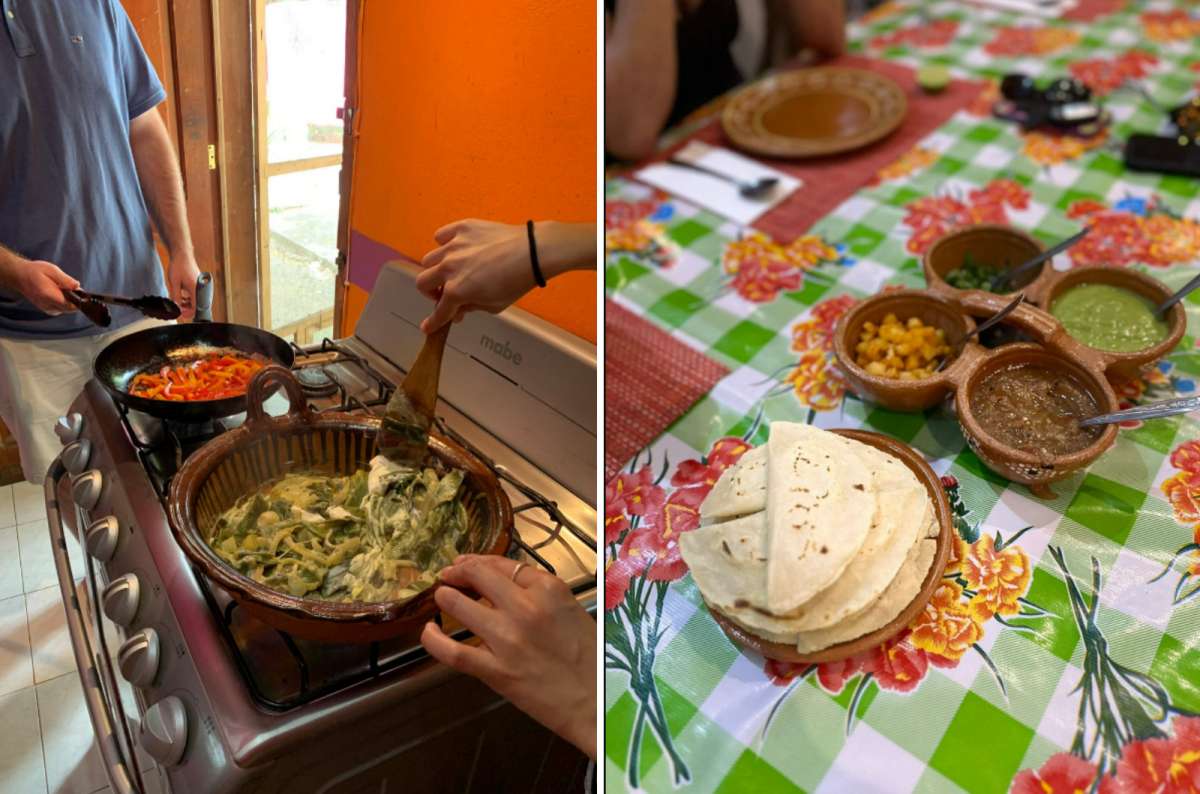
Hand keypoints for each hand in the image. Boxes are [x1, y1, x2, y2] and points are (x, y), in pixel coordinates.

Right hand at [14, 260, 79, 314]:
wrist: (19, 275)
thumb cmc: (34, 271)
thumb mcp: (52, 270)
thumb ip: (66, 279)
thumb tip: (77, 286)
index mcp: (49, 295)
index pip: (71, 306)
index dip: (79, 300)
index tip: (79, 292)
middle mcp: (47, 305)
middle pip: (70, 309)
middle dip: (74, 299)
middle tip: (69, 287)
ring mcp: (46, 308)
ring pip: (65, 309)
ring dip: (68, 301)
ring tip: (61, 289)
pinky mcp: (46, 309)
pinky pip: (60, 309)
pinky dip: (62, 302)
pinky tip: (58, 293)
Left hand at [166, 254, 200, 320]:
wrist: (182, 254)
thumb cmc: (178, 266)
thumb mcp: (174, 283)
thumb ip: (175, 297)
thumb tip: (175, 308)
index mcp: (196, 289)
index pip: (196, 308)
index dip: (187, 313)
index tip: (179, 313)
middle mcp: (202, 289)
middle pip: (197, 306)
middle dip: (186, 309)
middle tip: (176, 307)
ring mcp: (202, 287)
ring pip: (197, 301)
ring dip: (188, 304)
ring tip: (177, 301)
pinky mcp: (200, 285)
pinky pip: (197, 296)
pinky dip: (190, 298)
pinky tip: (182, 296)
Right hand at [415, 220, 536, 333]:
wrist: (532, 252)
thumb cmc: (516, 282)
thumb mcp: (494, 305)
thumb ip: (471, 307)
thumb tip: (459, 309)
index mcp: (457, 291)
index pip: (439, 312)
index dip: (433, 323)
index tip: (428, 327)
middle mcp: (449, 268)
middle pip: (422, 282)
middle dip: (431, 293)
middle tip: (445, 294)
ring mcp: (453, 246)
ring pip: (429, 260)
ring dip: (437, 270)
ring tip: (452, 270)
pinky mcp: (461, 228)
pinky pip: (441, 236)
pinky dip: (444, 244)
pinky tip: (457, 248)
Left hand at [420, 554, 595, 758]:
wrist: (598, 703)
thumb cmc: (593, 659)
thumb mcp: (573, 611)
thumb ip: (542, 595)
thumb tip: (505, 586)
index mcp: (550, 589)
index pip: (503, 564)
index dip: (478, 561)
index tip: (465, 564)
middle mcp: (526, 607)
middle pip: (477, 575)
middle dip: (457, 572)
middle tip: (448, 577)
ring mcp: (507, 639)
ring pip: (458, 605)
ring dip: (445, 598)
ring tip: (441, 598)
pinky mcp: (496, 671)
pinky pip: (453, 651)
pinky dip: (433, 640)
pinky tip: (427, 632)